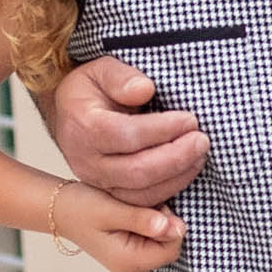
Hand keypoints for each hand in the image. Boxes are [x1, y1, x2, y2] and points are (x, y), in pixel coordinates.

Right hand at [48, 55, 208, 205]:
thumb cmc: (90, 89)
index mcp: (84, 127)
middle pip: (136, 170)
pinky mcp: (109, 193)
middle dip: (175, 158)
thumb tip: (145, 89)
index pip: (126, 135)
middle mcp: (88, 160)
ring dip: (176, 178)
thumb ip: (120, 77)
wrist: (69, 113)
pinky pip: (140, 202)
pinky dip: (168, 191)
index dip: (162, 129)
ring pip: (140, 192)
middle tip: (201, 141)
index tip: (189, 119)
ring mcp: (97, 181)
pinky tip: (187, 172)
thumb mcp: (100, 69)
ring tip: (199, 156)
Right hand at [57, 180, 185, 271]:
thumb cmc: (81, 208)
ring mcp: (132, 263)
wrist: (61, 209)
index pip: (172, 248)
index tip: (152, 207)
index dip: (170, 223)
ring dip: (156, 222)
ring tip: (132, 209)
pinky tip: (132, 214)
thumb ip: (142, 220)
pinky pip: (154, 240)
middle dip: (164, 223)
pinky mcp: (132, 254)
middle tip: (140, 206)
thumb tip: (175, 229)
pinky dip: (150, 224)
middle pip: (170, 246)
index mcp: (129, 262)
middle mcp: (133, 268)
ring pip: (163, 242)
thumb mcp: (112, 210)